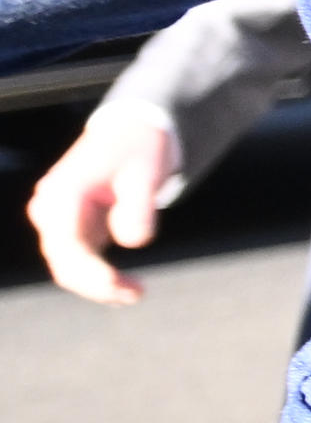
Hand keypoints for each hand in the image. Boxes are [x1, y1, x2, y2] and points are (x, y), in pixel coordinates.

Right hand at [27, 113, 179, 303]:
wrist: (133, 129)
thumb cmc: (139, 147)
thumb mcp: (147, 171)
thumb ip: (139, 207)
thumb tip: (133, 242)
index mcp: (62, 193)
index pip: (67, 245)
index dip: (90, 273)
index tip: (117, 287)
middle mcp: (51, 209)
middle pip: (65, 261)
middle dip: (97, 284)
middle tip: (135, 294)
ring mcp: (58, 220)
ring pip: (70, 266)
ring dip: (100, 285)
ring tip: (136, 293)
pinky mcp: (72, 228)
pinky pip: (81, 260)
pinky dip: (101, 276)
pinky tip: (126, 288)